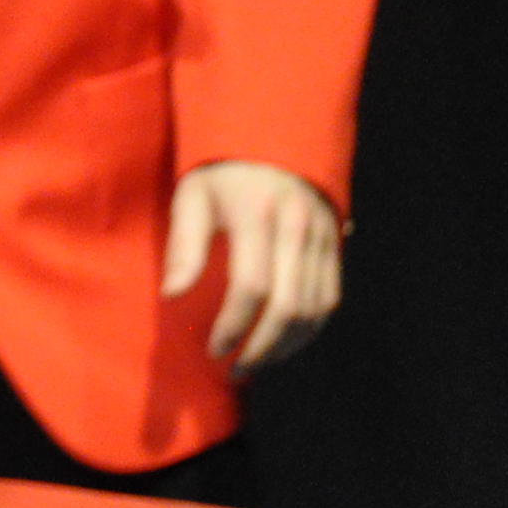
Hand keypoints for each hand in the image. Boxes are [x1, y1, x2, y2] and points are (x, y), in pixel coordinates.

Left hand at [165, 160, 345, 368]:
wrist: (274, 137)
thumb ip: (184, 245)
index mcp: (256, 214)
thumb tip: (171, 296)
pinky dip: (309, 330)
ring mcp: (322, 238)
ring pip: (315, 310)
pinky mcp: (336, 246)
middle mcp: (296, 227)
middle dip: (262, 348)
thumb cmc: (222, 173)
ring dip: (287, 346)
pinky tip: (282, 343)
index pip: (252, 287)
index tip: (214, 349)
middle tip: (235, 369)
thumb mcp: (192, 196)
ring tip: (256, 363)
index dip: (234, 326)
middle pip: (289, 307)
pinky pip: (330, 300)